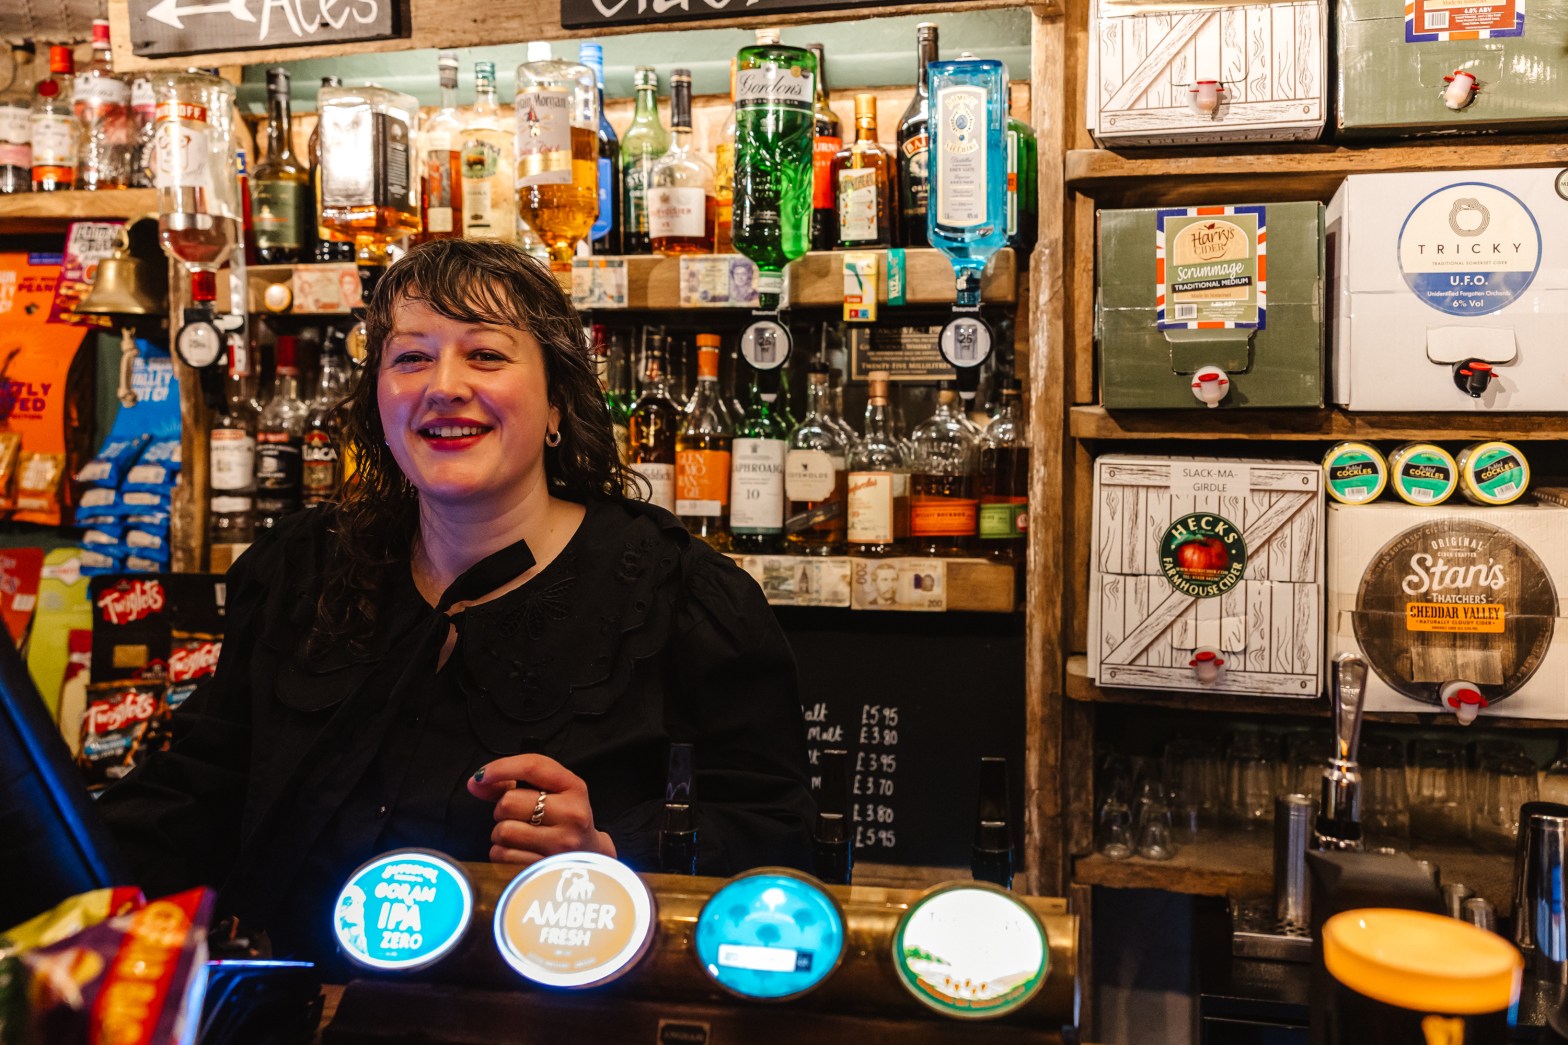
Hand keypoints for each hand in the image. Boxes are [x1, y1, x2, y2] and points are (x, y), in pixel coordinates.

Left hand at [467, 753, 616, 865]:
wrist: (588, 860)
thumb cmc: (564, 821)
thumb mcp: (553, 794)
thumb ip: (514, 784)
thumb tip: (476, 783)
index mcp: (574, 788)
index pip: (533, 767)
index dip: (500, 768)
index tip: (481, 776)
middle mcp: (572, 815)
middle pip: (509, 802)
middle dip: (503, 808)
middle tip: (517, 816)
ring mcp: (561, 844)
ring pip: (503, 830)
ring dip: (501, 833)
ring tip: (519, 835)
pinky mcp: (544, 868)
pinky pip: (502, 855)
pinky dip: (502, 853)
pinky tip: (520, 851)